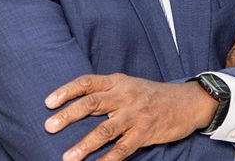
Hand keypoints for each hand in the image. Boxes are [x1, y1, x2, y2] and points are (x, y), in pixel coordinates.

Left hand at [44, 73, 216, 160]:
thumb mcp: (128, 85)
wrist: (185, 101)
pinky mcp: (145, 132)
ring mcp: (135, 114)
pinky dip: (108, 160)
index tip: (48, 101)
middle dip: (68, 115)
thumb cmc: (150, 94)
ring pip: (105, 130)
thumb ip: (106, 93)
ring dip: (84, 144)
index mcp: (117, 82)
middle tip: (49, 126)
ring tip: (67, 157)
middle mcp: (124, 95)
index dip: (67, 91)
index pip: (87, 82)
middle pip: (91, 103)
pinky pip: (123, 148)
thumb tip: (76, 105)